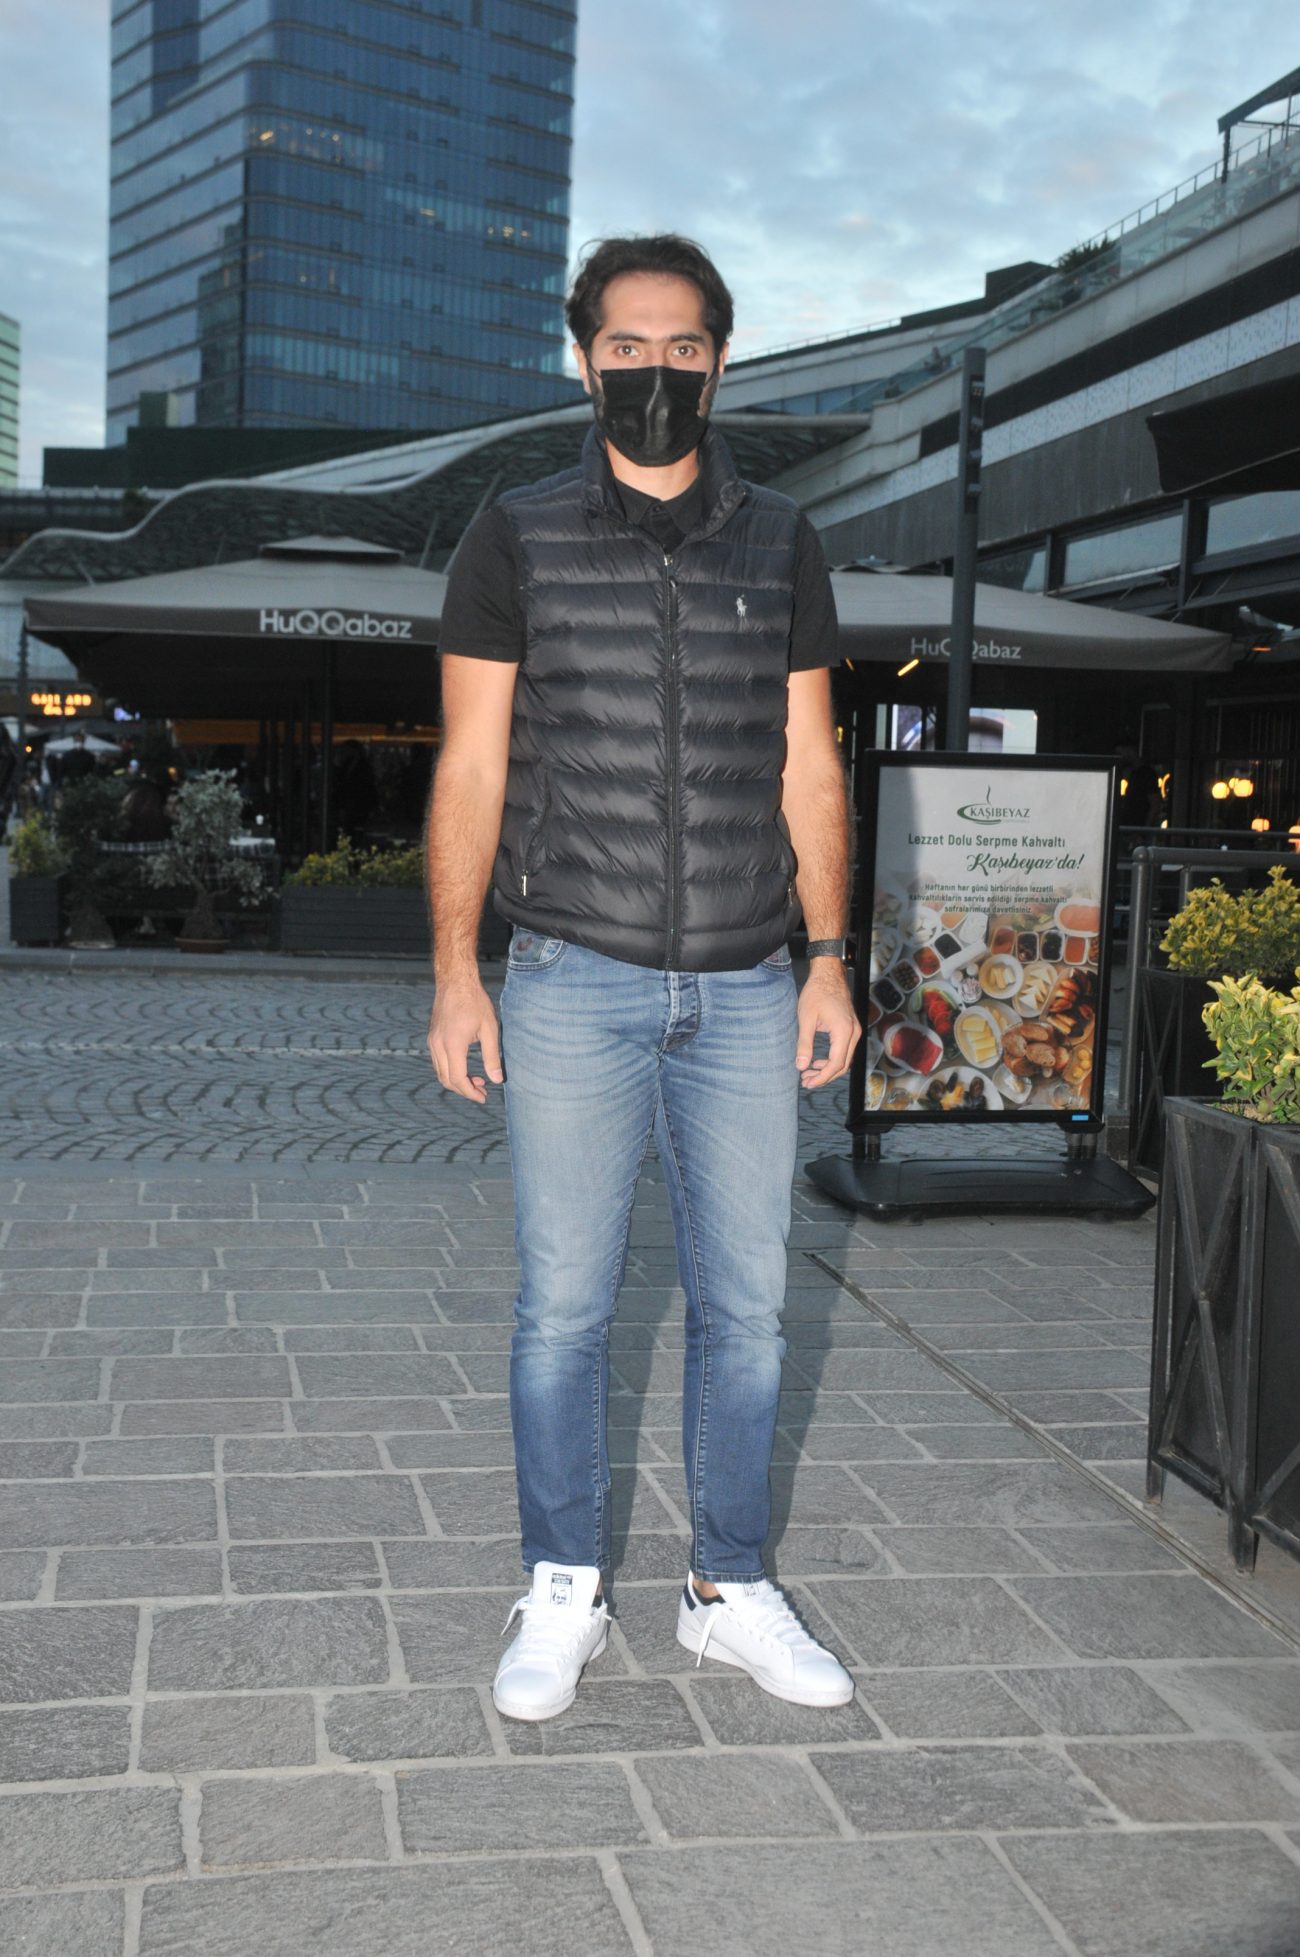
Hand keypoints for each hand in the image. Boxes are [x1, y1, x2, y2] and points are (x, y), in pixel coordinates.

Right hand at [427, 977, 503, 1103]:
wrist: (455, 981)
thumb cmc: (474, 1002)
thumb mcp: (489, 1029)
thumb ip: (492, 1056)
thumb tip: (497, 1080)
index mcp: (453, 1044)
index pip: (458, 1079)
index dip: (470, 1093)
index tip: (483, 1097)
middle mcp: (438, 1045)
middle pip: (446, 1080)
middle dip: (464, 1090)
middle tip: (483, 1092)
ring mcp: (432, 1042)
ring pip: (440, 1073)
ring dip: (457, 1082)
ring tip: (478, 1080)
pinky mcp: (432, 1038)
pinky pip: (438, 1062)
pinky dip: (451, 1071)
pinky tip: (466, 1067)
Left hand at [795, 967, 860, 1089]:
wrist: (828, 974)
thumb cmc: (817, 992)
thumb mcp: (806, 1019)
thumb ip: (804, 1044)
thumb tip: (801, 1066)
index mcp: (843, 1031)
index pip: (835, 1064)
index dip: (821, 1077)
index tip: (807, 1082)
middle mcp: (853, 1033)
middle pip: (843, 1065)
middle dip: (824, 1076)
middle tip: (806, 1081)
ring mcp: (855, 1030)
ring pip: (845, 1059)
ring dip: (828, 1069)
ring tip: (808, 1073)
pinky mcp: (851, 1028)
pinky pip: (845, 1050)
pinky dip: (833, 1059)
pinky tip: (817, 1061)